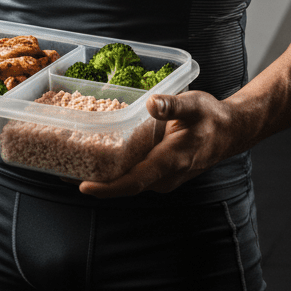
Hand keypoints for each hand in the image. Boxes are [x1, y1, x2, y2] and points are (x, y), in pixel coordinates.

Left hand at [78, 90, 246, 197]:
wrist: (230, 132)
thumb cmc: (212, 117)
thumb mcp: (195, 104)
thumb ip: (174, 105)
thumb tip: (152, 103)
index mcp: (171, 161)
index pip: (135, 181)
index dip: (108, 187)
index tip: (83, 186)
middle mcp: (164, 176)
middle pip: (123, 185)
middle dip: (93, 180)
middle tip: (59, 169)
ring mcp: (160, 178)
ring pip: (125, 181)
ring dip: (99, 175)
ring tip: (67, 162)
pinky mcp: (157, 173)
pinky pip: (131, 175)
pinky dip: (111, 169)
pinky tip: (92, 155)